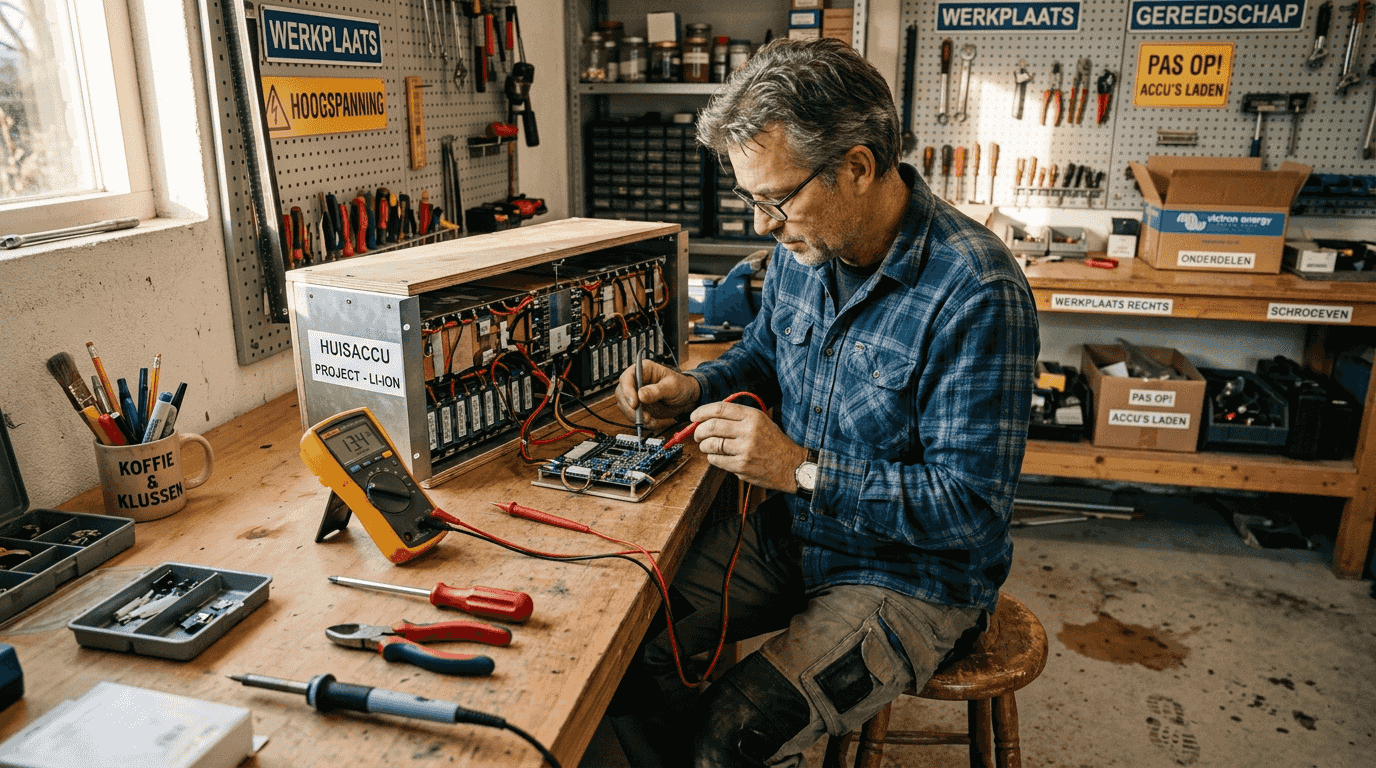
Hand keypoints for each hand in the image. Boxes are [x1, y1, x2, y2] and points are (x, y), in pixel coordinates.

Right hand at [616, 359, 700, 428]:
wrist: (686, 399)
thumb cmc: (681, 386)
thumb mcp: (671, 386)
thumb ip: (656, 391)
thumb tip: (640, 395)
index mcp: (644, 369)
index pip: (628, 377)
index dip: (627, 390)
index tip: (634, 403)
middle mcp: (637, 381)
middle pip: (622, 393)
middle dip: (629, 407)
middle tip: (641, 416)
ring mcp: (636, 394)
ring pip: (624, 405)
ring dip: (634, 416)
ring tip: (649, 419)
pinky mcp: (638, 406)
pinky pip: (632, 415)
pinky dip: (640, 421)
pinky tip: (651, 421)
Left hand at [690, 402, 807, 492]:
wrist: (791, 465)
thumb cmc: (774, 442)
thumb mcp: (761, 421)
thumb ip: (737, 417)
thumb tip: (707, 417)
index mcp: (752, 416)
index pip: (719, 409)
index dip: (702, 412)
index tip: (694, 417)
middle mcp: (748, 431)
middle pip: (711, 426)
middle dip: (699, 431)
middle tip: (697, 435)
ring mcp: (745, 450)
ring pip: (711, 445)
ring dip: (704, 446)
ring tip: (707, 446)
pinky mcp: (741, 466)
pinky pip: (716, 460)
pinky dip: (712, 458)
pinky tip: (718, 457)